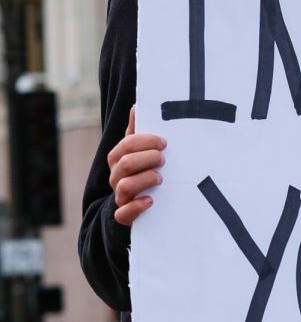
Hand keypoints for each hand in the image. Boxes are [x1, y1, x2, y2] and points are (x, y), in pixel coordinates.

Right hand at [108, 106, 165, 225]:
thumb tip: (136, 107)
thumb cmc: (142, 171)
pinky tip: (151, 201)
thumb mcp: (140, 152)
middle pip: (126, 163)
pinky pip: (123, 214)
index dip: (146, 142)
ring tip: (160, 178)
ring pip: (124, 186)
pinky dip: (136, 207)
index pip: (127, 145)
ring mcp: (120, 196)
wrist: (139, 203)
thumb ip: (137, 132)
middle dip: (148, 159)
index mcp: (118, 158)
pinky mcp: (124, 215)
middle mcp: (116, 176)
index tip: (164, 143)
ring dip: (145, 179)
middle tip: (164, 160)